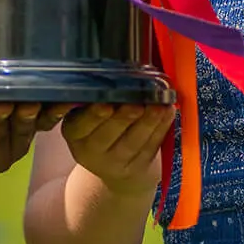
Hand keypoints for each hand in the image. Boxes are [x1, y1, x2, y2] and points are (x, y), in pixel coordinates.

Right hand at [61, 103, 178, 198]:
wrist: (112, 164)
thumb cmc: (99, 126)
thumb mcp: (87, 115)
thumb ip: (95, 98)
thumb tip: (114, 75)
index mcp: (74, 132)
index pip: (82, 124)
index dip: (93, 115)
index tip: (106, 104)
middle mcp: (90, 151)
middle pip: (107, 135)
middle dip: (123, 118)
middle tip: (136, 104)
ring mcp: (114, 163)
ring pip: (132, 143)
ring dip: (148, 122)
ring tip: (159, 106)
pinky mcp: (136, 168)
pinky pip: (150, 148)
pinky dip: (161, 129)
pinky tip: (168, 112)